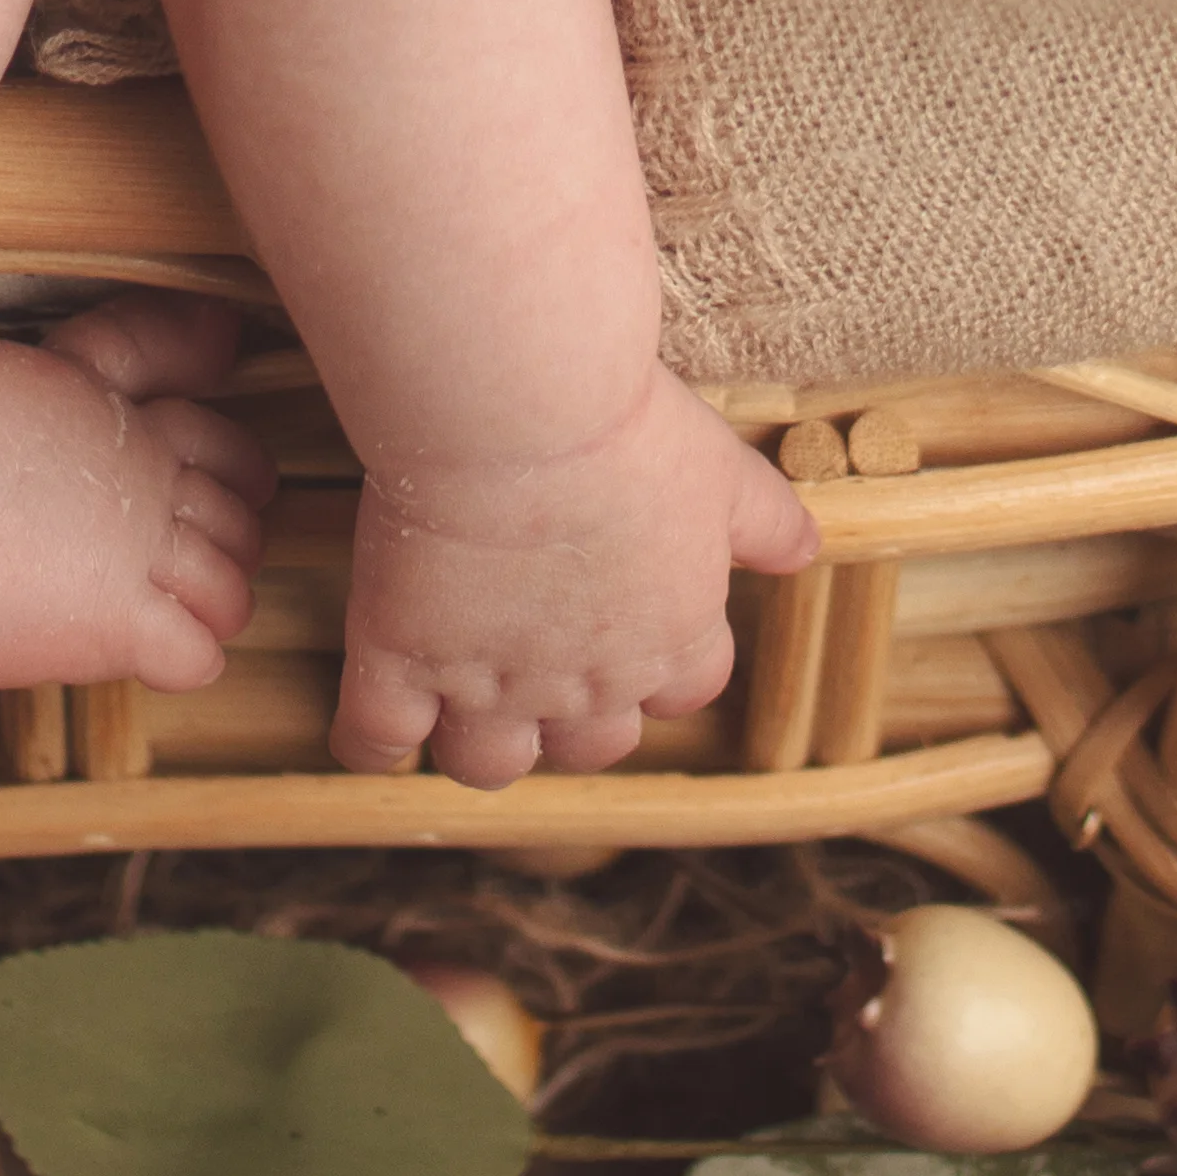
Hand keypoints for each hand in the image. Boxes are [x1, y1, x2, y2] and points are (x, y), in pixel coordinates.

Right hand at [329, 368, 826, 789]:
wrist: (517, 411)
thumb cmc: (624, 426)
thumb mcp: (721, 469)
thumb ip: (766, 521)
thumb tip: (804, 552)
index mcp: (672, 640)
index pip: (682, 694)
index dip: (656, 669)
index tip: (629, 630)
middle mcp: (588, 682)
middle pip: (591, 746)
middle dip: (572, 718)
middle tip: (543, 660)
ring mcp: (491, 684)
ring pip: (489, 764)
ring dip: (482, 742)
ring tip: (460, 699)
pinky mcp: (401, 662)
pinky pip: (376, 740)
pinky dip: (372, 738)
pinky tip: (378, 710)